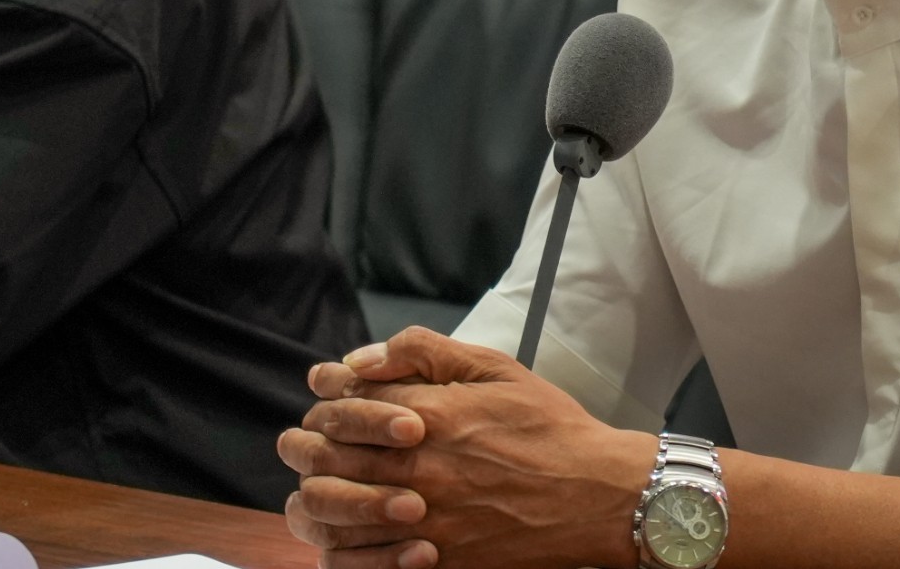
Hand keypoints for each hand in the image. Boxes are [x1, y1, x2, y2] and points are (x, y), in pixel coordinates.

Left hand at [277, 327, 657, 568]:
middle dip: (303, 447)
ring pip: (330, 516)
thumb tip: (364, 356)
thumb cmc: (550, 429)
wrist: (598, 495)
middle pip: (323, 461)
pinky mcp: (434, 561)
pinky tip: (347, 534)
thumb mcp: (497, 369)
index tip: (326, 401)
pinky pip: (360, 562)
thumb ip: (426, 352)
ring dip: (314, 498)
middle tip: (301, 444)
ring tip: (317, 490)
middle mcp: (417, 470)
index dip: (324, 403)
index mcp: (429, 417)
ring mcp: (422, 521)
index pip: (340, 408)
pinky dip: (342, 549)